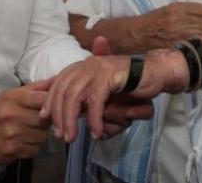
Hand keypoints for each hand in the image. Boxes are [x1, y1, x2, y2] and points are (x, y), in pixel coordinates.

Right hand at [0, 81, 51, 163]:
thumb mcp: (12, 95)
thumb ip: (36, 88)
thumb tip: (57, 79)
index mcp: (13, 98)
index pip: (44, 99)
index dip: (53, 104)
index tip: (52, 107)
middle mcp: (11, 116)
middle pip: (45, 120)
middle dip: (45, 121)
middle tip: (38, 120)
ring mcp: (11, 135)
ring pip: (42, 137)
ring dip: (39, 135)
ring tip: (29, 131)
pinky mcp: (10, 151)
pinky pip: (34, 150)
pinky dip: (32, 147)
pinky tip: (23, 141)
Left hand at [41, 37, 188, 141]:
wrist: (156, 73)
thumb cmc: (131, 83)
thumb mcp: (106, 91)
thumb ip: (89, 97)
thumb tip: (75, 112)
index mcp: (83, 65)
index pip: (59, 82)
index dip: (50, 100)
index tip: (45, 118)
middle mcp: (88, 64)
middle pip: (63, 90)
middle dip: (58, 114)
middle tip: (60, 134)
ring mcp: (98, 68)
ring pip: (75, 96)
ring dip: (71, 119)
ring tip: (72, 137)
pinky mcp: (109, 75)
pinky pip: (96, 101)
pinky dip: (94, 119)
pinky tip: (95, 132)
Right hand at [139, 2, 201, 49]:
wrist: (137, 34)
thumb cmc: (153, 21)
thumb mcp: (169, 9)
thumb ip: (186, 11)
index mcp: (177, 8)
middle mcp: (178, 20)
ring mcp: (177, 34)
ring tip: (199, 39)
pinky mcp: (176, 47)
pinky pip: (194, 45)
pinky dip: (197, 45)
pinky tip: (194, 45)